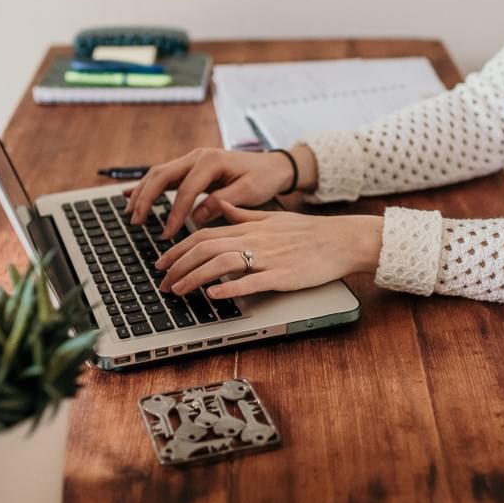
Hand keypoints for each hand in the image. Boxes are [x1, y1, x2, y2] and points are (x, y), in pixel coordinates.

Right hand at [124, 148, 297, 239]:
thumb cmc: (263, 178)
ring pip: (158, 173)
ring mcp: (192, 159)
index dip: (175, 213)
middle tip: (136, 221)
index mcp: (211, 161)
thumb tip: (196, 217)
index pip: (186, 189)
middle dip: (146, 198)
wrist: (272, 165)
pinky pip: (164, 175)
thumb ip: (222, 202)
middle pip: (162, 175)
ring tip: (130, 213)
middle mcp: (197, 156)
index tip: (167, 234)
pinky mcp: (191, 167)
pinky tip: (132, 196)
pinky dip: (148, 186)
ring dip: (142, 192)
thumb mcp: (248, 192)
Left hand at [154, 199, 382, 298]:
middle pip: (205, 248)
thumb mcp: (272, 216)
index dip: (178, 249)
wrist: (342, 239)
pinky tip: (213, 295)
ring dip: (195, 278)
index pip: (203, 235)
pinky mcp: (282, 275)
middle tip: (161, 282)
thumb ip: (242, 213)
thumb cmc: (309, 231)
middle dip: (178, 266)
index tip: (162, 263)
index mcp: (249, 227)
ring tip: (178, 291)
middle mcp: (253, 239)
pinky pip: (251, 281)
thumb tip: (218, 206)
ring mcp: (267, 258)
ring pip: (221, 263)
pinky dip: (230, 287)